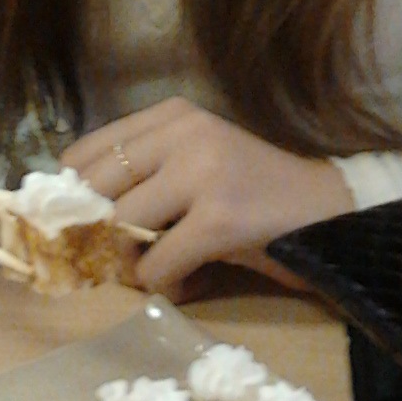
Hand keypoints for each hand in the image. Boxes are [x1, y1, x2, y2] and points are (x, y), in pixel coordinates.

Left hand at [64, 98, 353, 293]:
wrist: (330, 213)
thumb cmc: (255, 196)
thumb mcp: (195, 165)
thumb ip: (143, 175)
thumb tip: (73, 215)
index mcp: (172, 115)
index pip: (85, 154)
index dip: (70, 199)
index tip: (79, 229)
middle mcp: (184, 133)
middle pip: (95, 190)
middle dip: (94, 234)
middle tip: (115, 259)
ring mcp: (203, 172)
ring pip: (121, 228)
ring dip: (131, 265)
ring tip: (161, 270)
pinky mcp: (219, 218)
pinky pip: (155, 266)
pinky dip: (165, 285)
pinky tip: (192, 281)